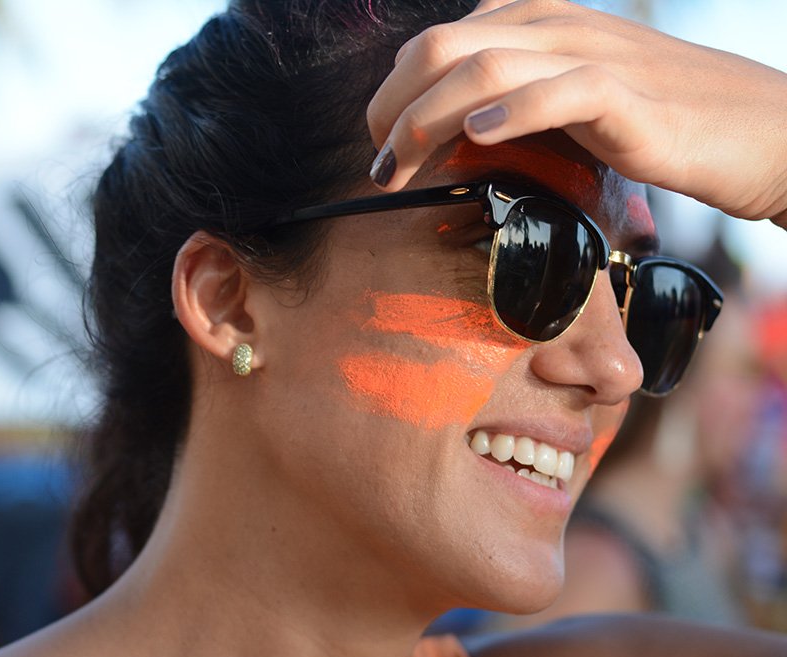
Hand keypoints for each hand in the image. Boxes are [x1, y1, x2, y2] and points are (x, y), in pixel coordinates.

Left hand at [366, 0, 786, 225]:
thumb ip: (515, 98)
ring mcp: (595, 57)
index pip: (436, 42)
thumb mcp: (571, 96)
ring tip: (402, 163)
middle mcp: (558, 27)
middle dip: (392, 106)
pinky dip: (512, 112)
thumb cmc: (661, 120)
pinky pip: (562, 90)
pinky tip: (478, 136)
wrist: (761, 130)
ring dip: (425, 118)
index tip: (379, 146)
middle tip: (379, 164)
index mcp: (537, 21)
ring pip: (485, 65)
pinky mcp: (631, 99)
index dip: (392, 94)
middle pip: (442, 47)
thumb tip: (449, 133)